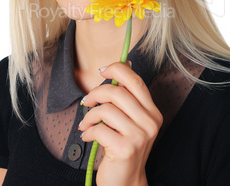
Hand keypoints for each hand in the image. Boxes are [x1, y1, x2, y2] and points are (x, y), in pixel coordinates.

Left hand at [79, 62, 162, 185]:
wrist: (126, 182)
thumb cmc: (123, 146)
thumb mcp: (129, 120)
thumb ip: (126, 97)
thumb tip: (124, 65)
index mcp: (152, 111)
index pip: (136, 81)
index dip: (117, 70)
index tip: (102, 71)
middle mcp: (150, 122)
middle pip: (117, 93)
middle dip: (96, 94)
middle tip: (87, 102)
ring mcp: (140, 136)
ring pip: (106, 110)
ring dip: (89, 116)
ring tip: (86, 123)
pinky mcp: (126, 149)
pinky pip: (99, 129)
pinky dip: (88, 131)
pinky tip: (87, 136)